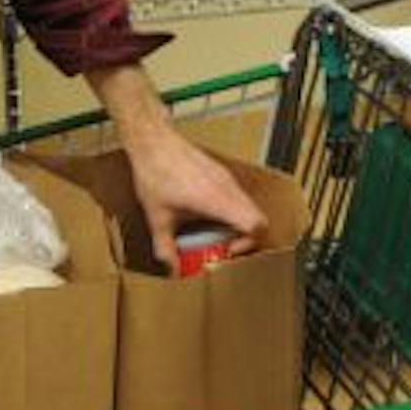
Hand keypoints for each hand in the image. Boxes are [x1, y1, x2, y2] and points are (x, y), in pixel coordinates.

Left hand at [84, 61, 269, 271]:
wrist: (152, 140)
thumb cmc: (155, 172)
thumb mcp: (157, 217)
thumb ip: (166, 247)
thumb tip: (172, 269)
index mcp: (218, 200)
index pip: (256, 224)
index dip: (249, 244)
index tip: (227, 251)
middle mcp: (228, 187)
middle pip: (258, 218)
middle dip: (244, 238)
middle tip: (222, 247)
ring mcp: (226, 178)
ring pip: (248, 206)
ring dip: (237, 224)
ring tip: (212, 233)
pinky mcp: (220, 172)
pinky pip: (236, 196)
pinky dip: (230, 211)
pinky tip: (205, 215)